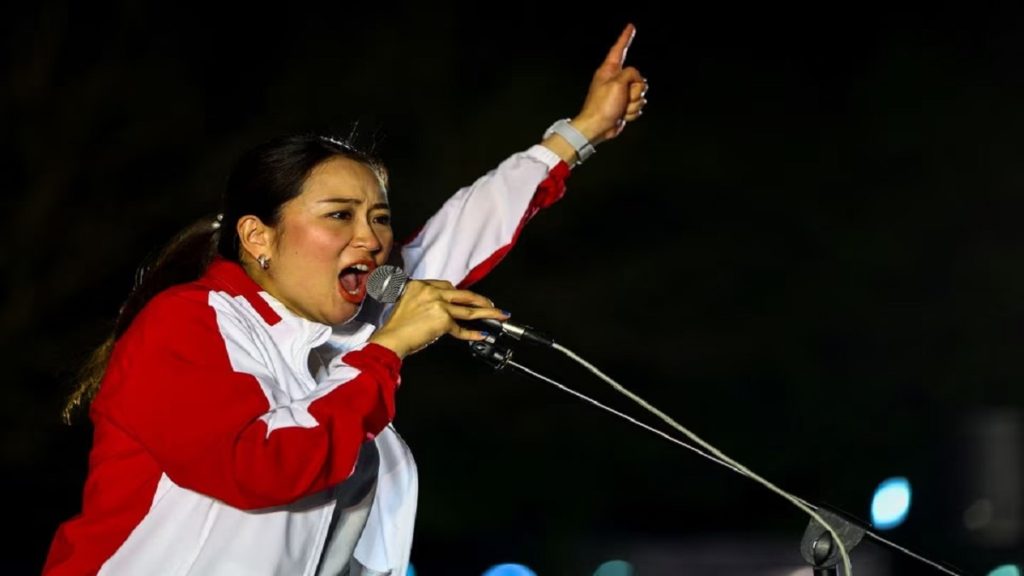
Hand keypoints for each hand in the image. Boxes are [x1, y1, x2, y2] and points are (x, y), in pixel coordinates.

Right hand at [368, 279, 509, 358]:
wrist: (391, 339)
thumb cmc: (396, 327)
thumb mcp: (407, 304)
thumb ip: (425, 301)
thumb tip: (444, 309)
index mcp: (420, 285)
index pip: (447, 286)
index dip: (460, 294)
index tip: (469, 298)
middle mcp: (431, 291)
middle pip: (463, 294)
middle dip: (481, 300)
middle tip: (492, 304)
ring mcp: (439, 305)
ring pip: (469, 309)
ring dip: (487, 313)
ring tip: (499, 315)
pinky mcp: (443, 320)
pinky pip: (461, 328)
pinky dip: (472, 333)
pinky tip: (481, 335)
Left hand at [571, 23, 647, 144]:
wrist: (597, 127)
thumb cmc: (602, 106)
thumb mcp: (617, 83)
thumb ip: (630, 74)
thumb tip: (637, 80)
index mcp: (609, 71)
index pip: (619, 49)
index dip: (626, 37)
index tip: (631, 26)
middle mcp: (615, 80)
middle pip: (638, 78)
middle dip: (636, 90)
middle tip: (622, 97)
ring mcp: (621, 94)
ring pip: (640, 94)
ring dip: (633, 104)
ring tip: (620, 108)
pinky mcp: (624, 106)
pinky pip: (638, 106)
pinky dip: (632, 113)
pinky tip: (621, 115)